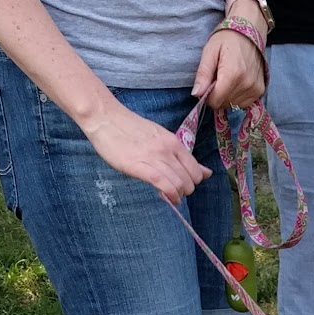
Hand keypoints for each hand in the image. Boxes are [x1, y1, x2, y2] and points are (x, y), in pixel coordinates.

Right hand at [81, 99, 211, 203]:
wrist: (105, 118)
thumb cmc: (131, 130)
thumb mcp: (161, 139)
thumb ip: (183, 156)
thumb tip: (207, 173)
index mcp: (174, 142)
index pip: (197, 171)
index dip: (192, 182)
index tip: (181, 183)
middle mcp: (168, 150)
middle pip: (190, 181)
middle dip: (185, 190)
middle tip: (174, 191)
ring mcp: (154, 157)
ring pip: (179, 184)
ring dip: (177, 195)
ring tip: (169, 195)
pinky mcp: (139, 166)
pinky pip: (163, 184)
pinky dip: (169, 195)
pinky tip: (165, 197)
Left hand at [194, 22, 266, 110]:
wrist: (249, 31)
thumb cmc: (227, 39)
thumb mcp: (209, 52)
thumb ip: (203, 74)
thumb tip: (196, 94)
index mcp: (232, 75)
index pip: (215, 101)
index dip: (207, 96)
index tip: (207, 83)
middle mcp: (246, 85)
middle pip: (224, 104)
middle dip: (217, 95)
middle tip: (218, 78)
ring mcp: (255, 89)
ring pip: (233, 105)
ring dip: (227, 96)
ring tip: (228, 79)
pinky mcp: (260, 91)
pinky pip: (243, 103)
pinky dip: (237, 97)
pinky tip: (236, 83)